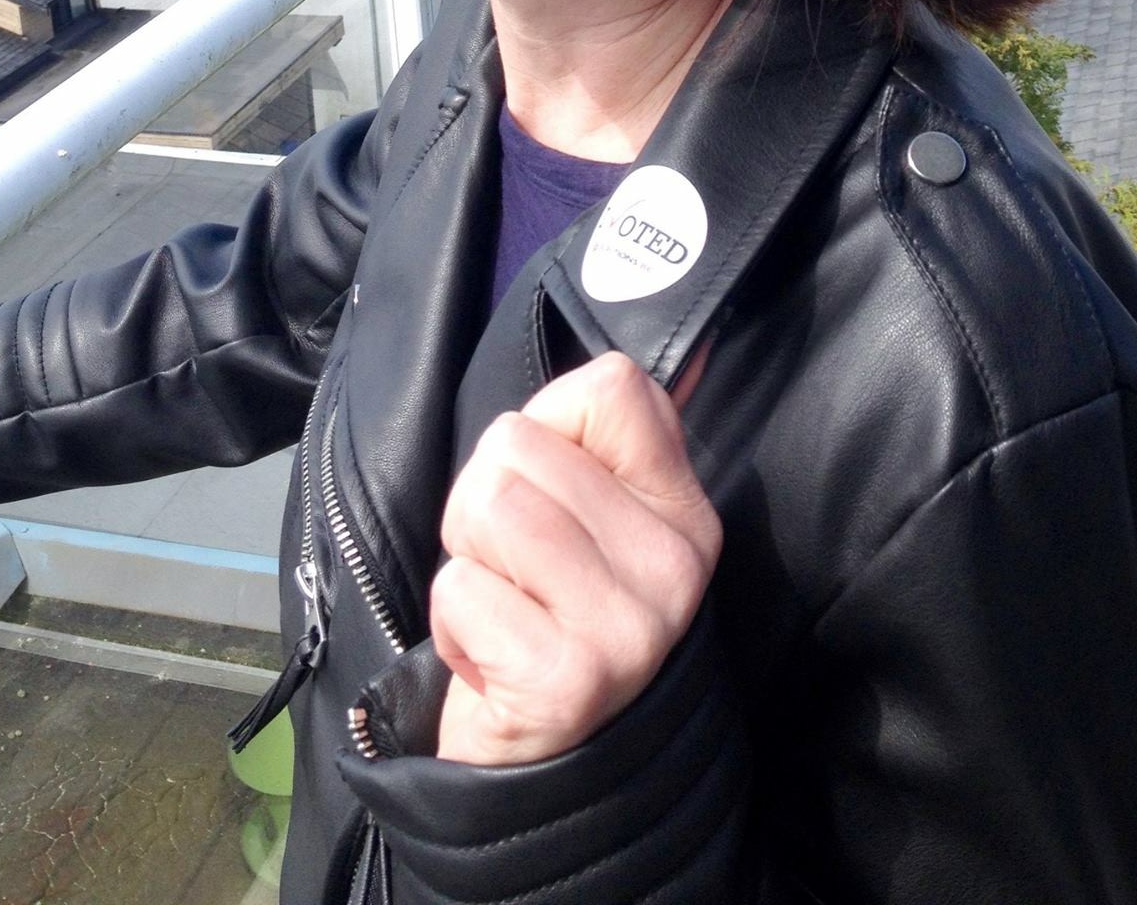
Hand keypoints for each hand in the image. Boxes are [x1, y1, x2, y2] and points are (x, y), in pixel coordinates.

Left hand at [432, 348, 719, 765]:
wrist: (543, 767)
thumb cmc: (545, 613)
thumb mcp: (590, 521)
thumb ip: (594, 443)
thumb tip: (629, 368)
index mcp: (683, 509)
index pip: (613, 386)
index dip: (549, 422)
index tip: (552, 488)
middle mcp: (674, 563)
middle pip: (518, 441)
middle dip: (484, 498)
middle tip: (514, 567)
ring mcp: (629, 624)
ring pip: (489, 502)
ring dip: (466, 556)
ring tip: (502, 603)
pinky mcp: (568, 679)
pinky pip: (461, 588)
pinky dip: (453, 620)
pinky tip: (491, 657)